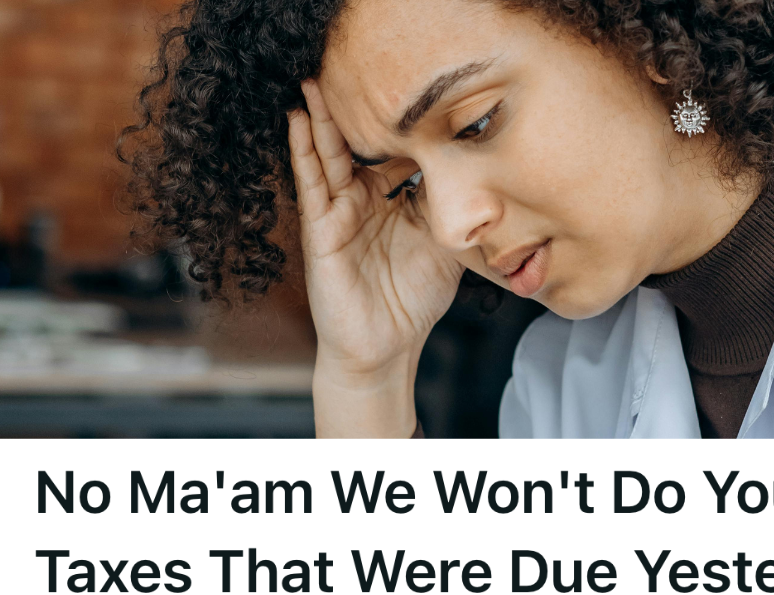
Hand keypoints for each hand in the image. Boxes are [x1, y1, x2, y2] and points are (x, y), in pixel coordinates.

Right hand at [288, 80, 462, 435]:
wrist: (387, 348)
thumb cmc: (413, 300)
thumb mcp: (445, 245)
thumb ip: (452, 208)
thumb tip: (474, 171)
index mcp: (390, 201)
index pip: (395, 150)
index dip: (405, 123)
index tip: (418, 88)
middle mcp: (361, 201)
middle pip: (357, 144)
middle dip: (355, 108)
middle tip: (356, 67)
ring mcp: (337, 214)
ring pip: (329, 155)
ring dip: (323, 117)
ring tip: (317, 79)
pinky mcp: (320, 231)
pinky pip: (311, 184)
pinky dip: (304, 151)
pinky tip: (299, 120)